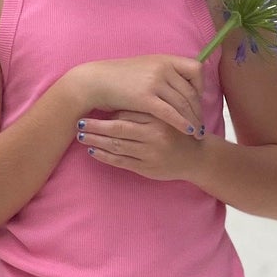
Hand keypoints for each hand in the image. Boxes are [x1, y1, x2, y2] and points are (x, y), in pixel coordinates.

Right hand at [71, 54, 201, 137]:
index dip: (200, 86)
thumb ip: (161, 73)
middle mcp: (163, 67)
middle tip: (201, 123)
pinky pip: (171, 113)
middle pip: (191, 91)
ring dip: (193, 119)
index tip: (198, 100)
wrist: (94, 81)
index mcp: (164, 59)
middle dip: (198, 109)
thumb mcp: (144, 68)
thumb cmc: (116, 78)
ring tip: (197, 133)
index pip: (195, 70)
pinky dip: (183, 124)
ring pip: (184, 103)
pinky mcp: (146, 98)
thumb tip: (177, 85)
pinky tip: (189, 132)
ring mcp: (155, 81)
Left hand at [76, 108, 203, 182]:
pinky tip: (93, 151)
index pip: (127, 113)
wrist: (197, 157)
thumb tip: (113, 107)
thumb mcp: (166, 114)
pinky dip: (105, 157)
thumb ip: (144, 110)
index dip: (107, 112)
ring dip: (96, 141)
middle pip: (118, 129)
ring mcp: (150, 154)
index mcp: (159, 118)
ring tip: (81, 136)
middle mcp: (154, 136)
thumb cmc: (178, 132)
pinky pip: (121, 162)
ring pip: (117, 146)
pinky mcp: (147, 169)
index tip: (91, 108)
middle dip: (96, 127)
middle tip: (79, 123)